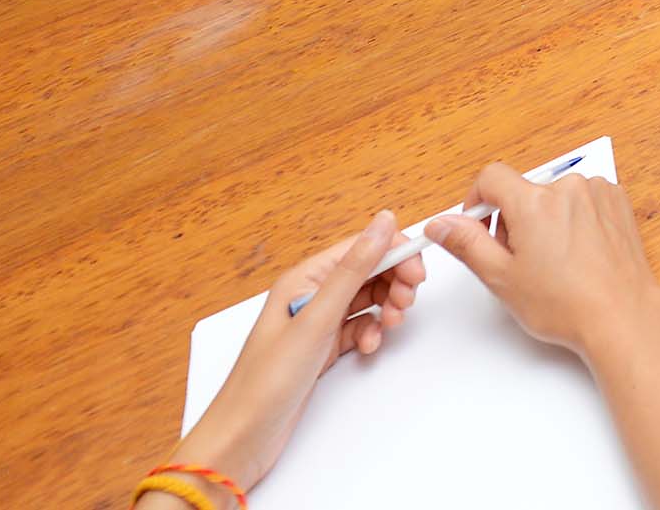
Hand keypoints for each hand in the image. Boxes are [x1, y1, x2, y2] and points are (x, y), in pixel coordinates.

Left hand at [170, 211, 425, 490]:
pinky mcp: (321, 348)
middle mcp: (309, 296)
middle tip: (405, 304)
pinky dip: (371, 332)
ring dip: (385, 307)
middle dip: (393, 283)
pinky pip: (359, 326)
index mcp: (303, 280)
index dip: (394, 254)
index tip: (416, 275)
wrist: (243, 437)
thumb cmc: (264, 382)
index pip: (360, 247)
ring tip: (390, 324)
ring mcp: (316, 323)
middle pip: (367, 271)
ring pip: (366, 299)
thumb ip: (352, 270)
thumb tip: (382, 223)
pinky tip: (369, 345)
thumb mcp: (315, 321)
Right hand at [424, 165, 659, 364]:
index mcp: (534, 202)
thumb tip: (441, 224)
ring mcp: (596, 192)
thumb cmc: (566, 303)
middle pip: (524, 190)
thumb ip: (466, 243)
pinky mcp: (616, 201)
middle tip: (522, 259)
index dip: (478, 200)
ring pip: (554, 196)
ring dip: (546, 219)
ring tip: (555, 261)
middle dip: (514, 219)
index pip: (491, 177)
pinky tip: (578, 252)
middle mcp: (567, 188)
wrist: (621, 313)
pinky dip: (574, 218)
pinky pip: (583, 199)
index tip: (480, 225)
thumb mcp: (501, 277)